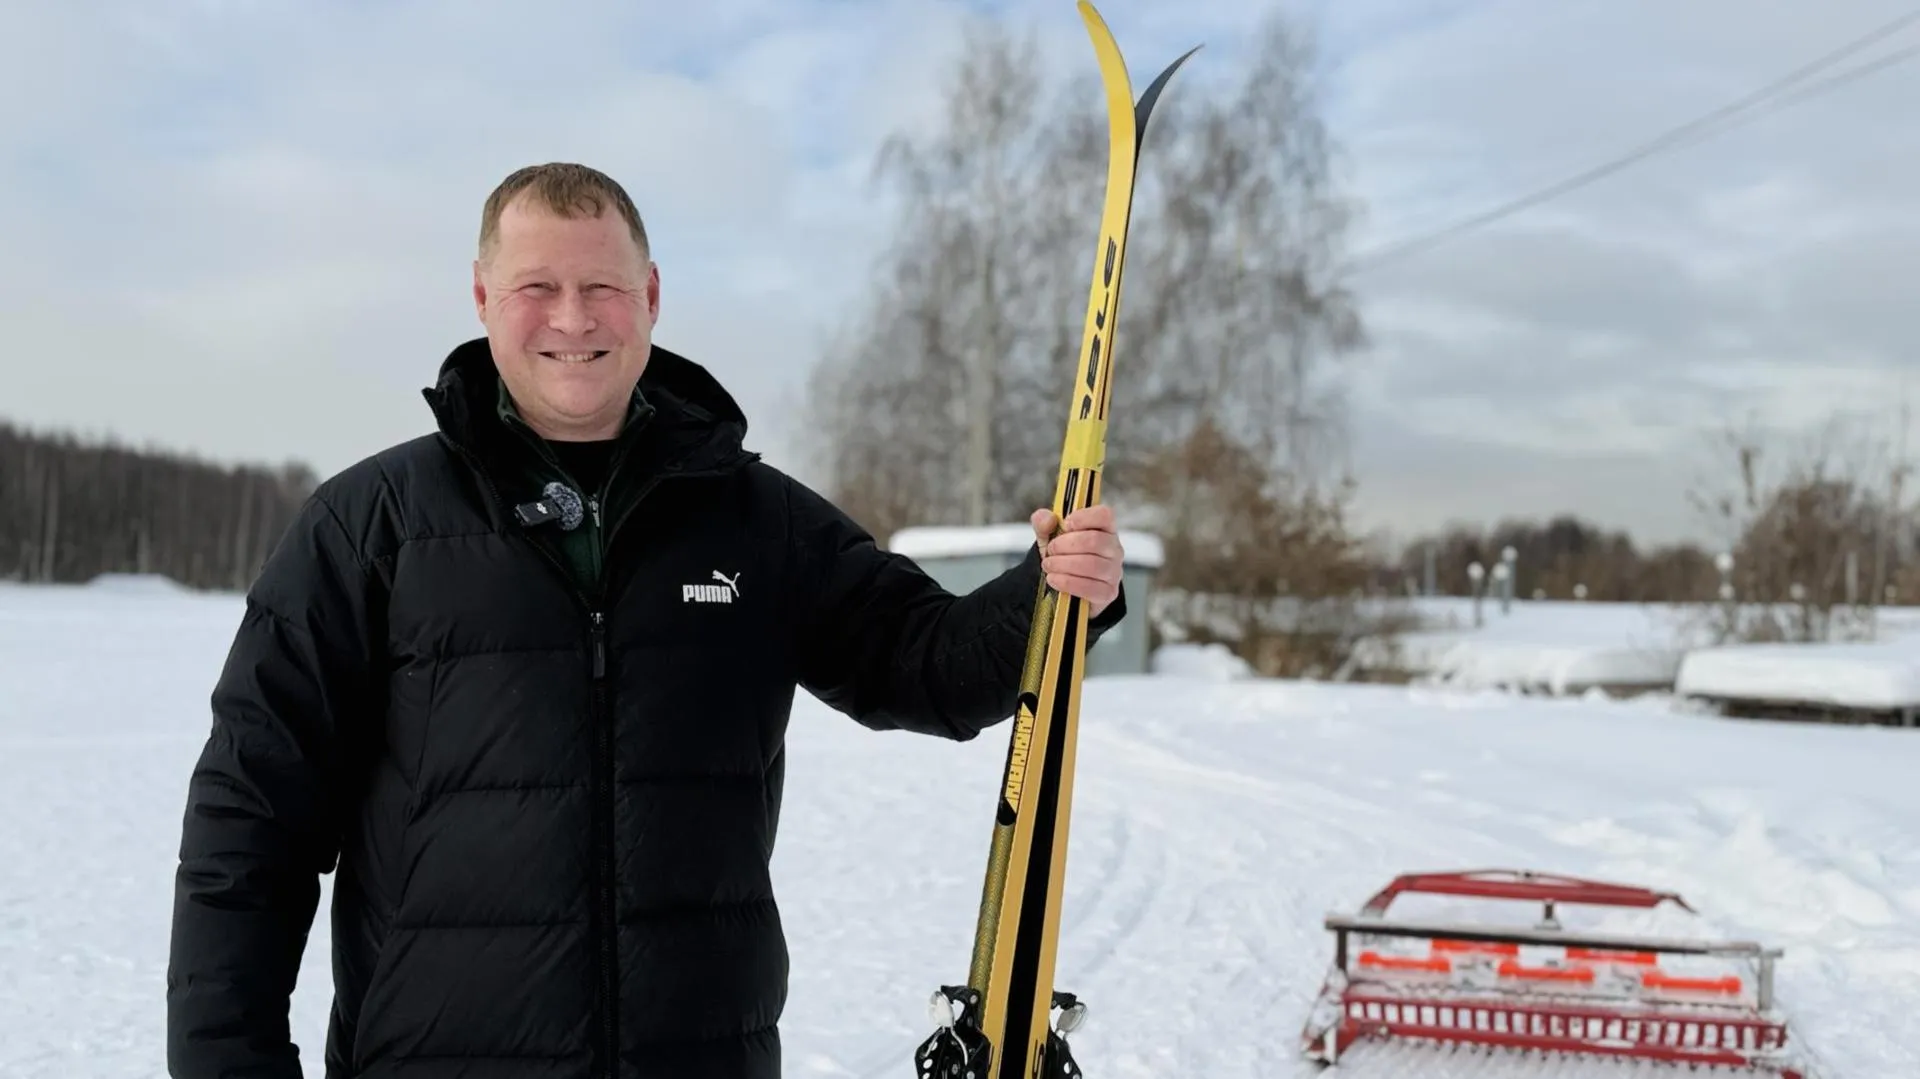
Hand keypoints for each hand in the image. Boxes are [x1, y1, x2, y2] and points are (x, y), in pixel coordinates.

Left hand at [1031, 504, 1123, 618]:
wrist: (1064, 584)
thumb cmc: (1063, 555)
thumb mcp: (1049, 536)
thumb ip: (1044, 522)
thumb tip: (1047, 519)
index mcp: (1104, 529)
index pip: (1105, 515)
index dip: (1084, 517)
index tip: (1065, 524)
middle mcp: (1114, 549)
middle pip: (1095, 540)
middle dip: (1066, 545)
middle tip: (1050, 550)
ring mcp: (1114, 572)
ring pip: (1092, 565)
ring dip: (1064, 564)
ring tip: (1049, 565)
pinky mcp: (1108, 592)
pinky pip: (1090, 587)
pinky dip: (1067, 582)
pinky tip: (1054, 579)